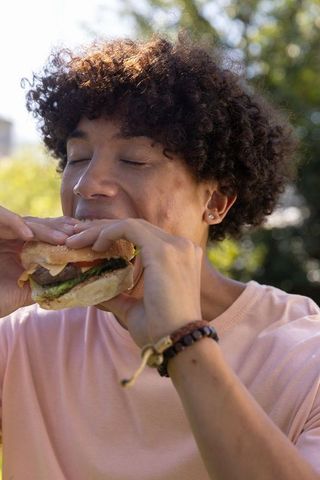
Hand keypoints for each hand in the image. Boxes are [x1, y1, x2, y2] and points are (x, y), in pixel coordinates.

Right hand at [0, 206, 77, 317]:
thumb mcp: (20, 294)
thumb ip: (42, 286)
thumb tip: (71, 285)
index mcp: (17, 248)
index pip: (42, 236)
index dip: (62, 235)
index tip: (83, 238)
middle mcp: (7, 237)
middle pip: (36, 226)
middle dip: (58, 228)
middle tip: (79, 231)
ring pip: (22, 223)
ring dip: (43, 229)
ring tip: (62, 237)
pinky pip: (0, 221)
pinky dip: (14, 226)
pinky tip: (28, 235)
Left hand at [66, 219, 202, 346]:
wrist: (177, 343)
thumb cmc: (159, 330)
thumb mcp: (134, 308)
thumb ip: (117, 295)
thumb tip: (94, 291)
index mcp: (180, 257)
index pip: (143, 235)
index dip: (115, 235)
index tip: (90, 245)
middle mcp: (181, 246)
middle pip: (136, 226)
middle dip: (102, 229)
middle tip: (76, 238)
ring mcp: (175, 246)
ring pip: (130, 225)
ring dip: (100, 230)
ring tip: (76, 242)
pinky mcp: (163, 251)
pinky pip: (129, 229)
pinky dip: (108, 233)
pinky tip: (94, 246)